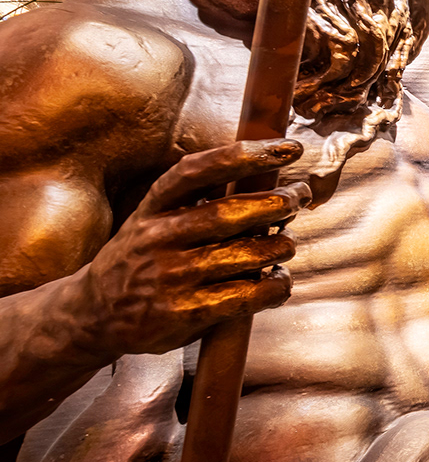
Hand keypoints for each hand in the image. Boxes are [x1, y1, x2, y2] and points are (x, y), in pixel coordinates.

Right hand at [69, 139, 311, 361]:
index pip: (198, 171)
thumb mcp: (153, 218)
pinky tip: (278, 280)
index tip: (288, 148)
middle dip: (277, 202)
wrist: (95, 314)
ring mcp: (172, 277)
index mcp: (153, 207)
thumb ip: (198, 201)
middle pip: (230, 213)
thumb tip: (270, 183)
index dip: (246, 155)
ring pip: (247, 255)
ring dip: (281, 246)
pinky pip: (247, 295)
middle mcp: (159, 237)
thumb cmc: (143, 259)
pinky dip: (275, 286)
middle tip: (299, 195)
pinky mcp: (184, 313)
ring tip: (286, 244)